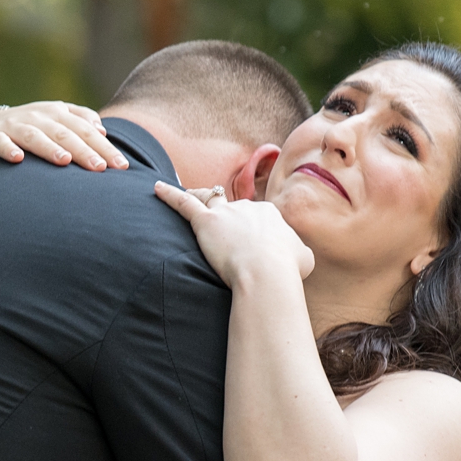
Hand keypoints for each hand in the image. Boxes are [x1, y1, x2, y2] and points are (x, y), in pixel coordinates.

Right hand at [0, 101, 125, 170]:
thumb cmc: (31, 130)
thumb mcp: (56, 122)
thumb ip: (79, 121)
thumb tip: (102, 130)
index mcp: (56, 112)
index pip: (85, 129)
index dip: (103, 147)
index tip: (121, 166)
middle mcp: (36, 116)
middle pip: (64, 133)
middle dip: (84, 150)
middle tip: (100, 168)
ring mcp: (13, 125)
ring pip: (34, 136)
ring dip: (49, 147)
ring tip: (65, 160)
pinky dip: (7, 149)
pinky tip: (17, 159)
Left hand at [153, 181, 314, 287]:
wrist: (267, 272)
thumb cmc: (286, 269)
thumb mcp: (303, 258)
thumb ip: (298, 251)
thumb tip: (299, 254)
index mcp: (269, 213)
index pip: (255, 215)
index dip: (249, 227)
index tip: (247, 241)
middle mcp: (247, 207)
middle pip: (232, 208)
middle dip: (227, 218)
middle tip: (221, 234)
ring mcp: (225, 212)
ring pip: (208, 199)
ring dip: (199, 198)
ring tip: (189, 199)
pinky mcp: (205, 222)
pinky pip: (183, 203)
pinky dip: (169, 194)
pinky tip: (156, 188)